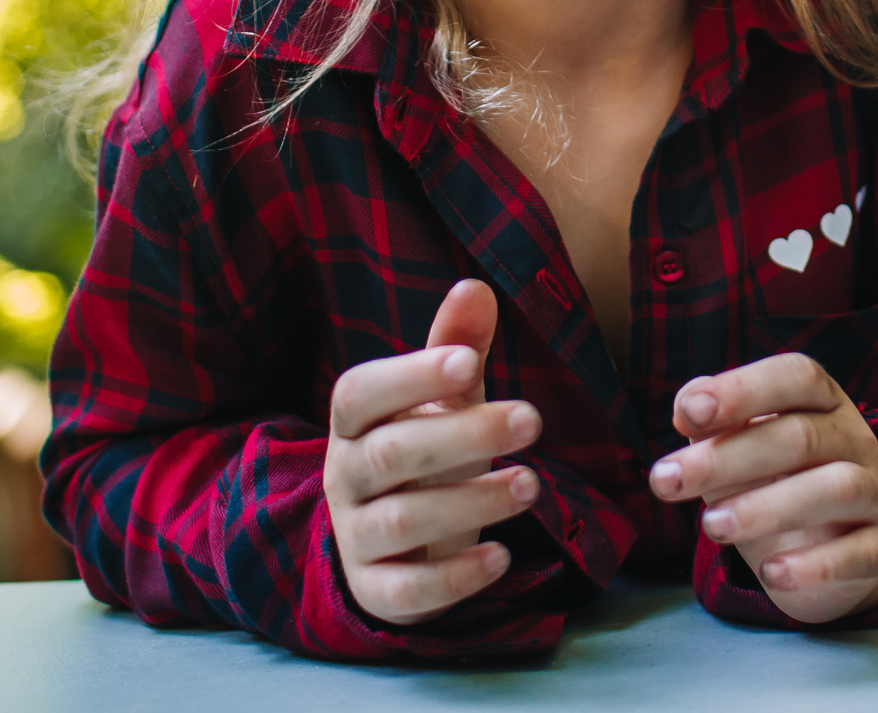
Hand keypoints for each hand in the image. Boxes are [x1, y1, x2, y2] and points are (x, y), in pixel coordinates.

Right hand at [322, 278, 543, 626]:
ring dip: (470, 501)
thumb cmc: (423, 451)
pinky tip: (501, 558)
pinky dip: (454, 578)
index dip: (411, 376)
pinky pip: (406, 590)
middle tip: (532, 419)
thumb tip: (476, 286)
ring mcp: (357, 536)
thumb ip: (456, 348)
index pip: (362, 392)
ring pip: (402, 521)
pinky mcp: (378, 589)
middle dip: (463, 435)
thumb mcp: (440, 400)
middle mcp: (345, 476)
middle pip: (390, 454)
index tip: (469, 362)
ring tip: (531, 484)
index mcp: (354, 421)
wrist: (389, 543)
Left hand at [647, 353, 877, 624]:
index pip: (796, 377)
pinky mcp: (877, 550)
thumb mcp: (739, 444)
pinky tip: (770, 573)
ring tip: (711, 526)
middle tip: (664, 481)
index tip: (687, 413)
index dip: (743, 389)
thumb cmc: (773, 479)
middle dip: (726, 458)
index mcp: (822, 401)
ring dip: (766, 507)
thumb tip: (688, 408)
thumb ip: (712, 421)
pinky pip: (857, 555)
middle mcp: (853, 439)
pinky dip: (814, 567)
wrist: (832, 543)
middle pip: (801, 436)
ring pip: (836, 489)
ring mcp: (871, 494)